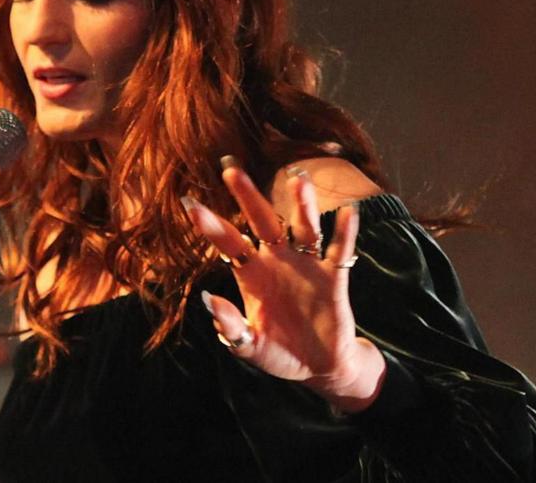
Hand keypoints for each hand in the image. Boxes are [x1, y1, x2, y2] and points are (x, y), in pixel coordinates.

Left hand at [183, 160, 385, 412]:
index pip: (228, 243)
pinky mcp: (334, 278)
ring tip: (299, 179)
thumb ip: (230, 326)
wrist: (320, 367)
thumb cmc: (280, 353)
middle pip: (262, 221)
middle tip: (231, 169)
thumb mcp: (249, 346)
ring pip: (303, 228)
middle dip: (248, 196)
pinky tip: (347, 211)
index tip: (189, 203)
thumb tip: (208, 299)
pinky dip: (344, 233)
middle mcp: (277, 262)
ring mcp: (307, 266)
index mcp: (252, 275)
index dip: (210, 224)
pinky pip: (339, 251)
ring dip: (301, 205)